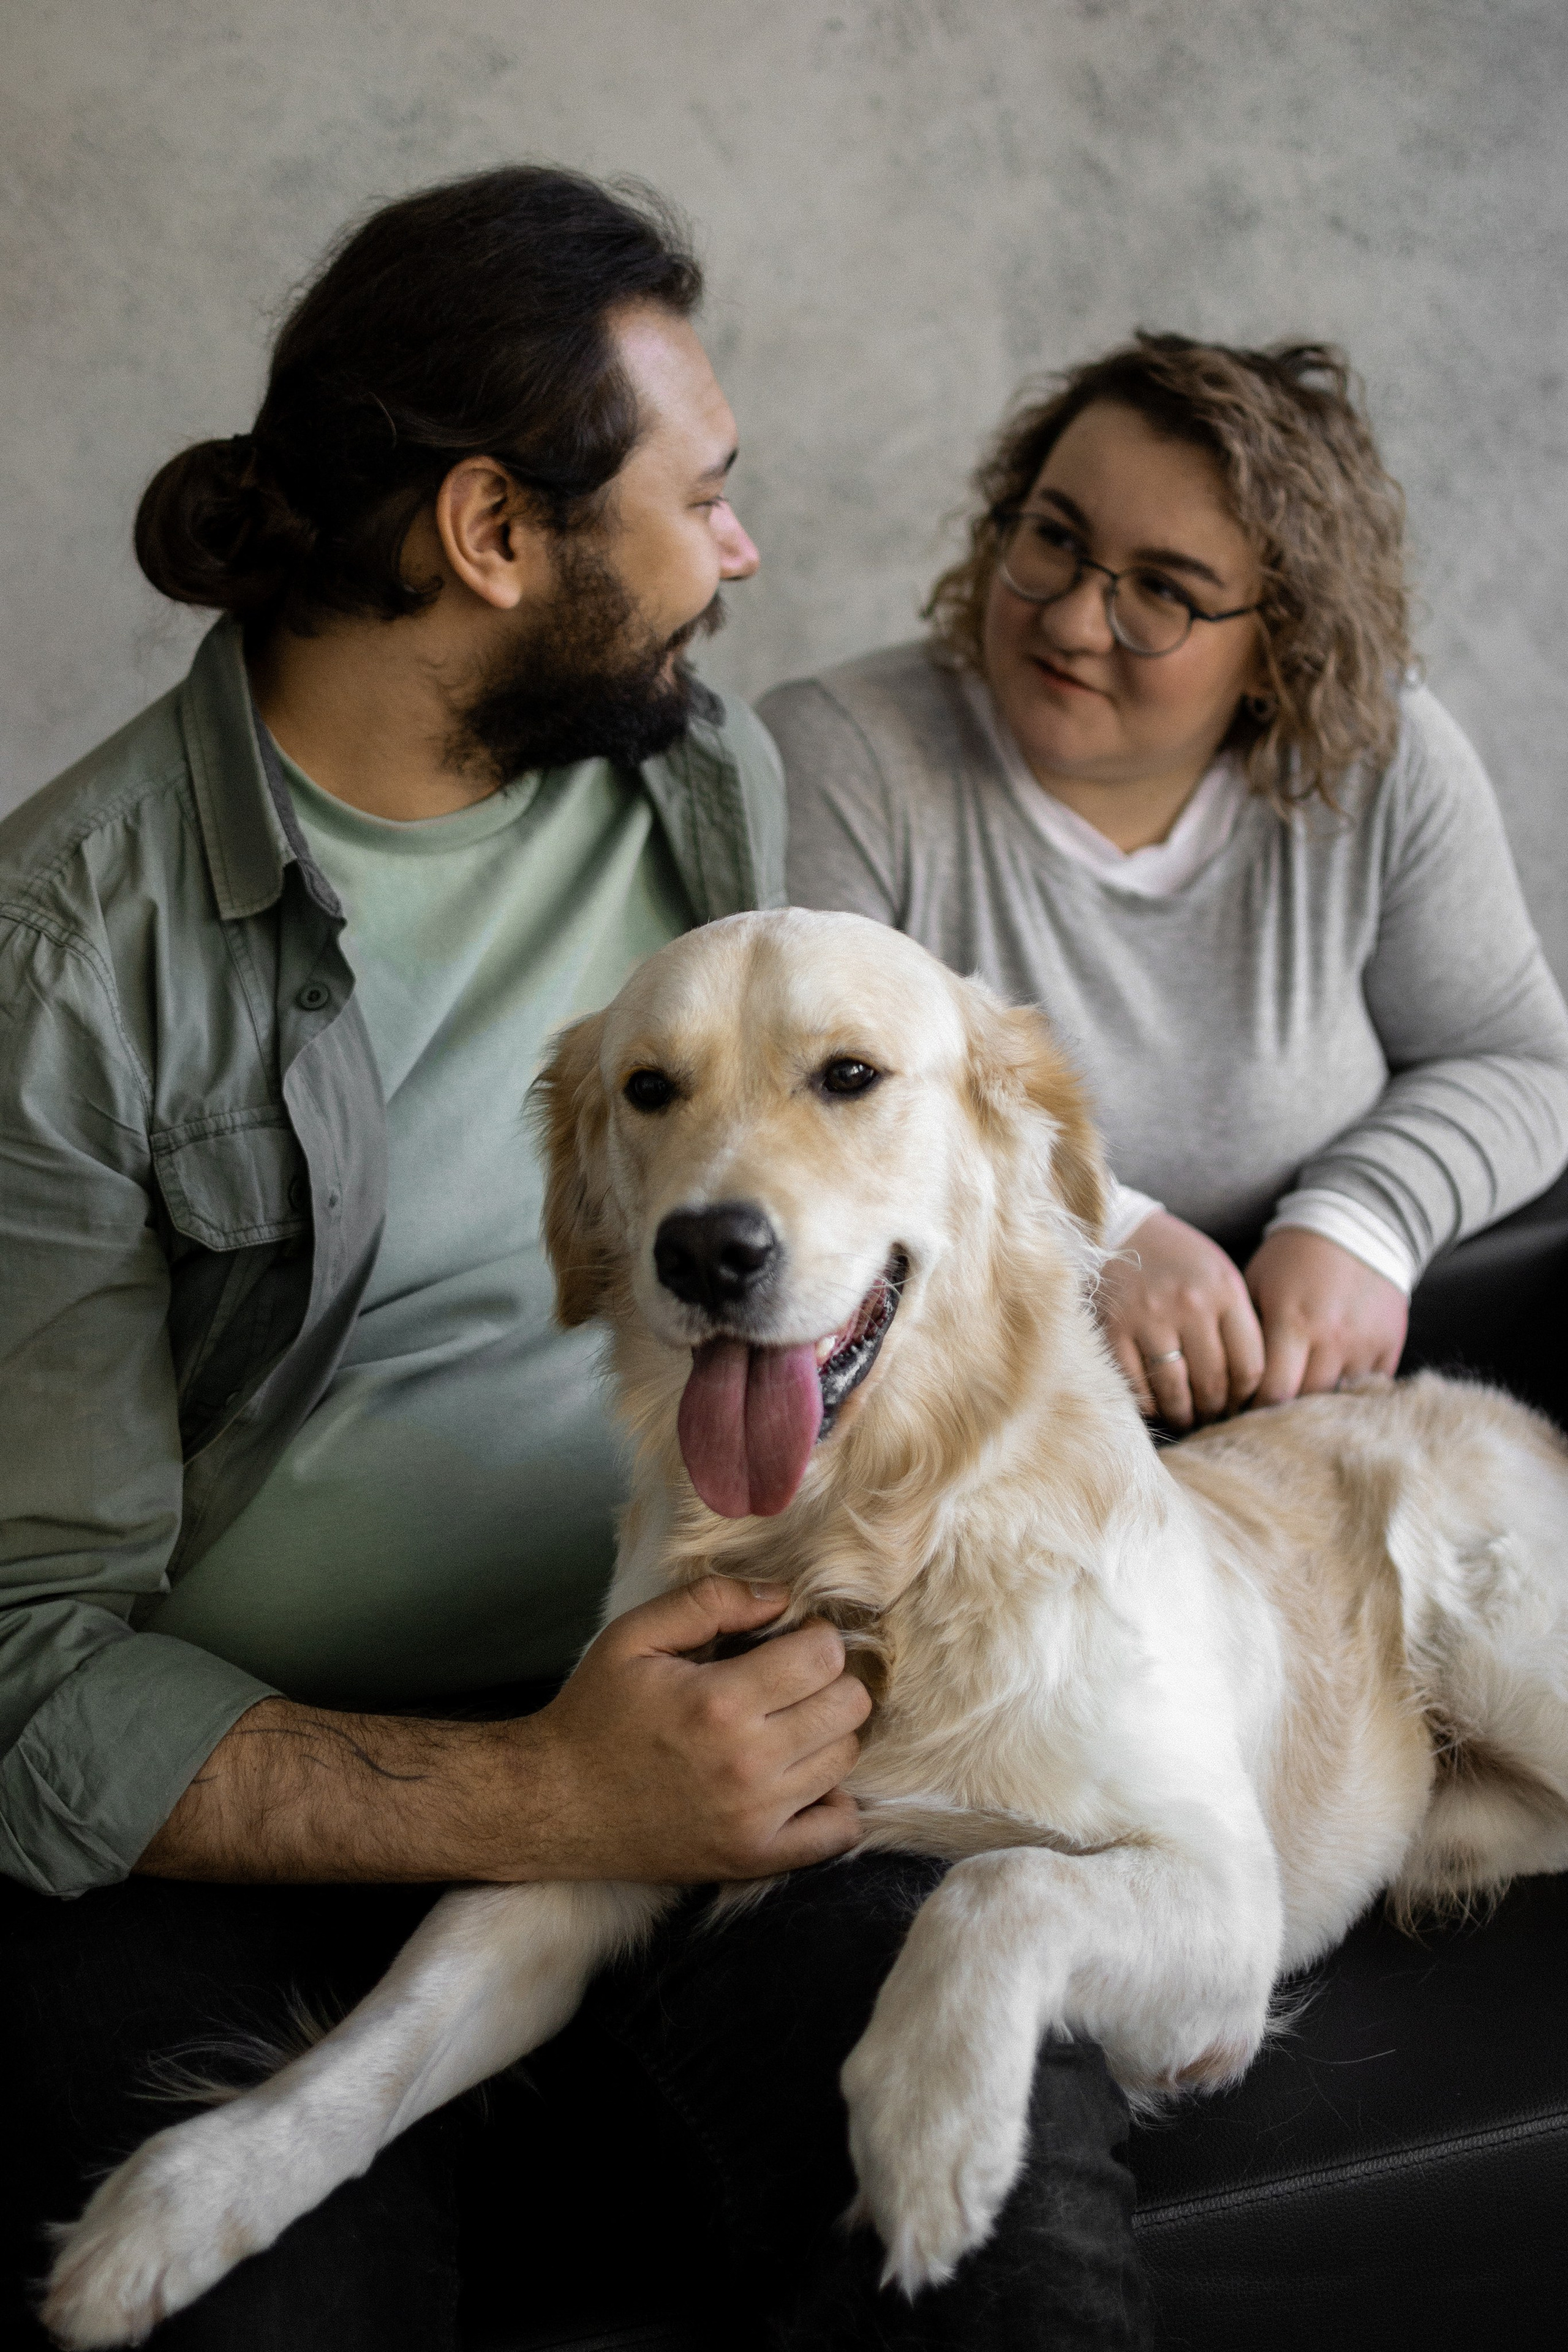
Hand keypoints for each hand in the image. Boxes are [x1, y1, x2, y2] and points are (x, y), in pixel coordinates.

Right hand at [520, 1576, 870, 1882]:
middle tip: (794, 1680)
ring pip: (846, 1758)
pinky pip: (837, 1832)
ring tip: (789, 1723)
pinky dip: (833, 1801)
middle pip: (849, 1705)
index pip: (825, 1656)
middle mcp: (748, 1763)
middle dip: (830, 1680)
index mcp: (720, 1701)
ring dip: (828, 1733)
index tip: (793, 1641)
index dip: (816, 1637)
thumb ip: (710, 1601)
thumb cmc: (595, 1713)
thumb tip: (782, 1596)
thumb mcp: (634, 1635)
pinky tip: (801, 1779)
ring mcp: (756, 1818)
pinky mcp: (754, 1858)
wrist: (555, 1804)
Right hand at [1097, 1209, 1264, 1427]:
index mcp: (1224, 1291)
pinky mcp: (1113, 1328)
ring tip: (1185, 1419)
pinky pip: (1136, 1385)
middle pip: (1213, 1382)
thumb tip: (1245, 1386)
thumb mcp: (1218, 1275)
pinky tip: (1155, 1406)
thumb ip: (1235, 1321)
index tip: (1237, 1405)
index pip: (1250, 1365)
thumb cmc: (1175, 1258)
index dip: (1245, 1397)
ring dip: (1183, 1415)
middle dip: (1214, 1411)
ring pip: (1175, 1390)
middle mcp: (1190, 1305)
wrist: (1117, 1228)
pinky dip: (1148, 1404)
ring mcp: (1149, 1317)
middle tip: (1210, 1418)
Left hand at [1243, 1227, 1407, 1406]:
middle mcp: (1331, 1337)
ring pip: (1335, 1401)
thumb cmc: (1292, 1259)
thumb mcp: (1256, 1284)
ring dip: (1311, 1408)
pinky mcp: (1389, 1346)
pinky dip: (1345, 1397)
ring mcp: (1364, 1344)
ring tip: (1289, 1411)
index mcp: (1292, 1320)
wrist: (1357, 1228)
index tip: (1236, 1412)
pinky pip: (1367, 1390)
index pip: (1271, 1390)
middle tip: (1258, 1419)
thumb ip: (1244, 1334)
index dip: (1251, 1408)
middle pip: (1303, 1402)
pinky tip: (1324, 1396)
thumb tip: (1223, 1380)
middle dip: (1278, 1414)